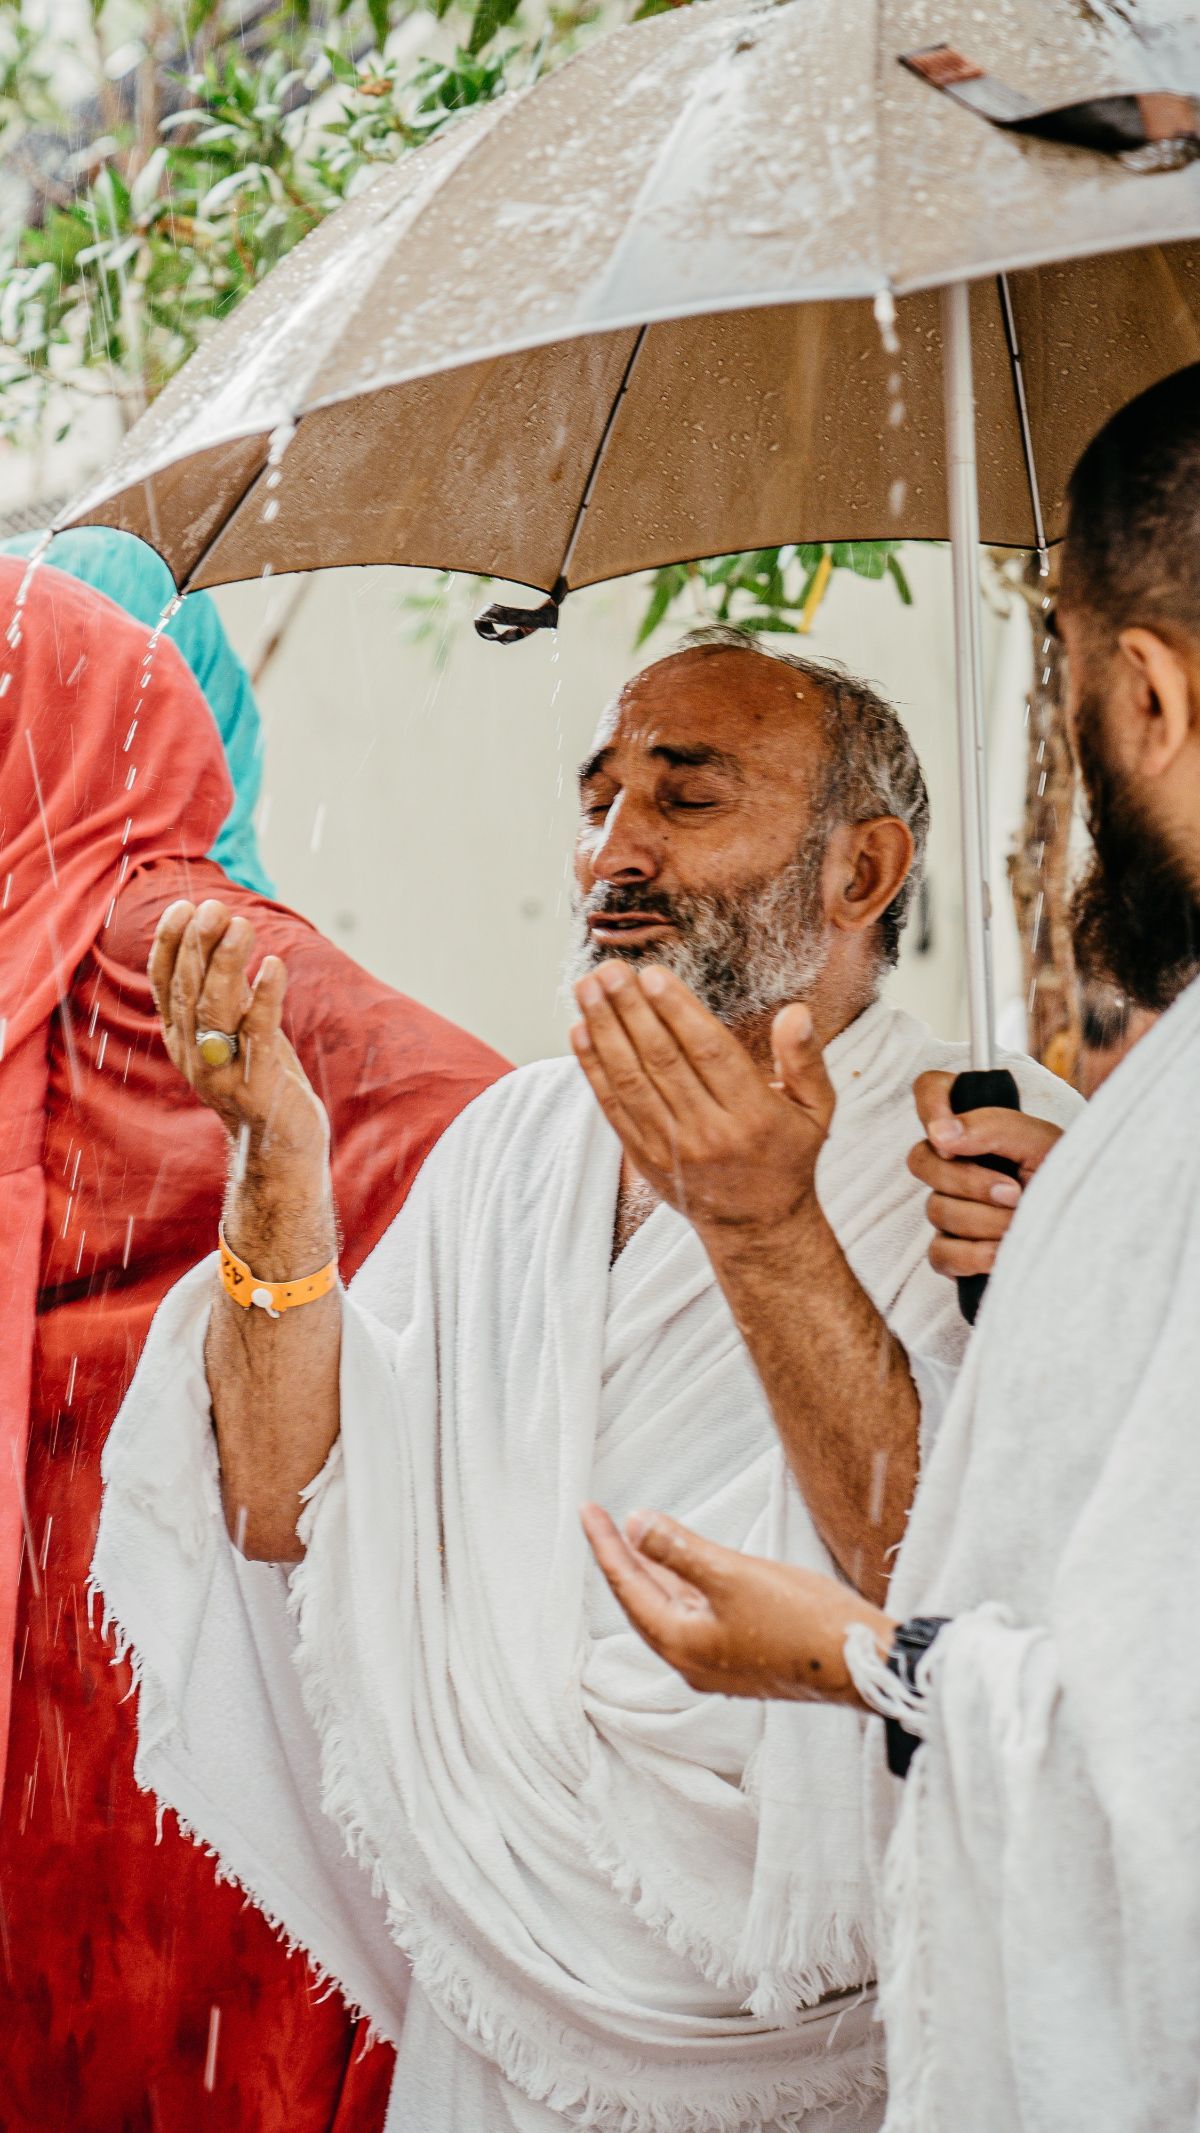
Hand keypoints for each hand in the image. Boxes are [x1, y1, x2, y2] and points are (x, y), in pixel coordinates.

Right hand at [148, 898, 327, 1164]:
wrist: (279, 1144)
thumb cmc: (259, 1077)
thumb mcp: (232, 1031)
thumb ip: (222, 991)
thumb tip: (220, 932)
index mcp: (181, 1037)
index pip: (164, 984)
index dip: (168, 944)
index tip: (182, 907)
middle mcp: (193, 1052)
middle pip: (187, 990)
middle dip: (198, 944)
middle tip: (214, 907)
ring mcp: (221, 1071)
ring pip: (216, 1009)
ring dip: (227, 963)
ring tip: (241, 925)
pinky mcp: (257, 1084)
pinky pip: (258, 1033)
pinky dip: (266, 996)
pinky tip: (273, 965)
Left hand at [570, 962, 834, 1233]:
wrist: (757, 1226)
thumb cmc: (788, 1156)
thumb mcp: (816, 1109)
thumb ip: (805, 1058)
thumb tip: (795, 1012)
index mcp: (754, 1114)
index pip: (710, 1052)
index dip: (679, 1011)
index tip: (653, 975)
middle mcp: (709, 1132)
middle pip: (663, 1060)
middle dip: (631, 1010)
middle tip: (609, 970)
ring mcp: (672, 1147)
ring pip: (631, 1081)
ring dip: (604, 1031)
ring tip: (587, 988)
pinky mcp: (644, 1157)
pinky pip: (613, 1107)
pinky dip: (593, 1068)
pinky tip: (579, 1032)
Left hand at [580, 1503, 891, 1705]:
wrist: (862, 1664)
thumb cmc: (802, 1622)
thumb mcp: (733, 1575)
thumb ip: (680, 1549)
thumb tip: (635, 1523)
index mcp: (681, 1644)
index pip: (627, 1586)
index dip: (605, 1544)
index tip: (587, 1510)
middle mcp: (691, 1660)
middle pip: (643, 1600)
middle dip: (623, 1557)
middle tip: (602, 1519)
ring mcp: (717, 1663)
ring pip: (672, 1608)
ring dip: (655, 1571)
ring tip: (637, 1535)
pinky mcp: (742, 1658)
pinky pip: (697, 1615)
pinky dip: (684, 1585)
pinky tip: (688, 1567)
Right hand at [908, 1070, 1063, 1281]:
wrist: (1090, 1233)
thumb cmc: (1068, 1180)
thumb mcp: (1043, 1143)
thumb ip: (993, 1126)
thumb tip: (940, 1133)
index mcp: (976, 1126)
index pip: (931, 1090)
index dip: (931, 1104)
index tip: (949, 1134)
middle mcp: (956, 1164)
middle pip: (921, 1159)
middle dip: (970, 1182)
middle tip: (1014, 1192)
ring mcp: (950, 1206)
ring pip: (937, 1209)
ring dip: (986, 1221)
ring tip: (1022, 1223)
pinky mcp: (952, 1250)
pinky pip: (940, 1253)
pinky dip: (974, 1255)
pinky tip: (1002, 1252)